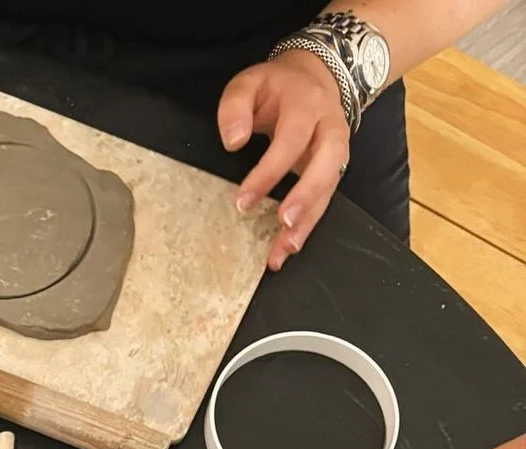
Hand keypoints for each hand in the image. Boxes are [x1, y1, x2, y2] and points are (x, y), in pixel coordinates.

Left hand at [219, 50, 352, 268]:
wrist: (315, 75)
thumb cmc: (276, 86)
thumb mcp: (250, 82)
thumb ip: (235, 106)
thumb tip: (233, 141)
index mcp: (306, 105)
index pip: (290, 140)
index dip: (268, 172)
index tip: (243, 200)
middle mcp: (329, 127)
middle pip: (328, 161)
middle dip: (306, 194)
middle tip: (283, 223)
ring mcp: (337, 148)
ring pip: (331, 185)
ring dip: (310, 220)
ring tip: (285, 249)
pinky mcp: (334, 168)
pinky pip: (326, 198)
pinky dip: (308, 225)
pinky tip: (288, 247)